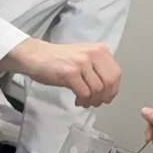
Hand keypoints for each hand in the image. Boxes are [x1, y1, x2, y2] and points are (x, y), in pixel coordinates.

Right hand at [0, 38, 120, 106]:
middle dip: (105, 97)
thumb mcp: (85, 57)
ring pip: (97, 90)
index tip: (108, 97)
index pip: (116, 73)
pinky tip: (78, 101)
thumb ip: (98, 68)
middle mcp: (93, 54)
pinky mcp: (69, 73)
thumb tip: (110, 88)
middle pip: (109, 82)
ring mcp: (81, 63)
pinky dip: (83, 101)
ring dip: (92, 100)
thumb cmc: (60, 58)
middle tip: (97, 103)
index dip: (113, 89)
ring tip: (85, 102)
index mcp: (100, 50)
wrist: (36, 55)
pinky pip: (84, 93)